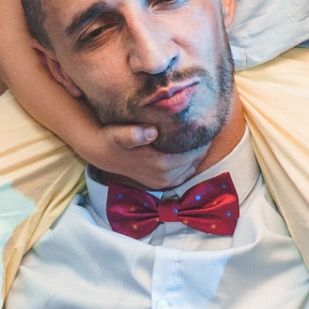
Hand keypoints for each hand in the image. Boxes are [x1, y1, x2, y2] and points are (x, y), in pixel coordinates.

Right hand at [77, 122, 200, 184]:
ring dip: (196, 156)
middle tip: (205, 129)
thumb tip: (150, 132)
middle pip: (194, 162)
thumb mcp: (118, 133)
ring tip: (200, 138)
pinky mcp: (160, 183)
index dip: (201, 140)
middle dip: (201, 147)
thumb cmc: (112, 139)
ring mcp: (162, 182)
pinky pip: (183, 175)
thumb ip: (132, 134)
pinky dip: (189, 165)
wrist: (103, 153)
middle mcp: (163, 177)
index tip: (206, 125)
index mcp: (159, 164)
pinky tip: (189, 151)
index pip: (193, 153)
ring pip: (190, 169)